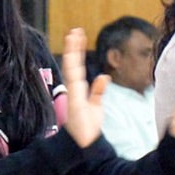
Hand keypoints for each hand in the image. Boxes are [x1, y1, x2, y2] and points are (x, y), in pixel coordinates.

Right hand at [61, 28, 105, 147]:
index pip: (77, 66)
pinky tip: (73, 55)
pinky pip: (73, 80)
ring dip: (72, 52)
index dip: (77, 52)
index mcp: (78, 90)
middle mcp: (73, 90)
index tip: (79, 36)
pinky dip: (72, 67)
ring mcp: (72, 94)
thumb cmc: (88, 127)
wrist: (84, 144)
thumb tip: (104, 76)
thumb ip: (98, 90)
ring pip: (71, 68)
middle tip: (75, 31)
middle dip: (73, 47)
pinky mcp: (74, 100)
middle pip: (72, 64)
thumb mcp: (96, 106)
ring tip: (73, 36)